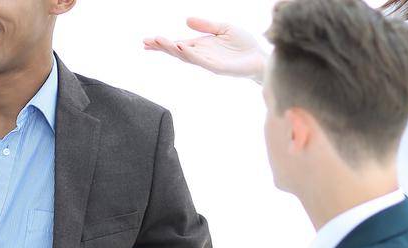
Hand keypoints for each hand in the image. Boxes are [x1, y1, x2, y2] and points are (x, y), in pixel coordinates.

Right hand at [142, 17, 267, 81]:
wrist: (260, 57)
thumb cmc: (244, 44)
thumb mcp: (223, 28)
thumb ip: (206, 25)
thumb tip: (187, 19)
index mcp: (200, 46)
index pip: (177, 44)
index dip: (162, 43)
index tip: (147, 40)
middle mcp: (201, 55)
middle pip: (176, 51)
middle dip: (162, 46)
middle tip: (146, 42)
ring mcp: (208, 62)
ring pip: (185, 56)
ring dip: (171, 49)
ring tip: (159, 41)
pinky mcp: (217, 68)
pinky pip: (201, 61)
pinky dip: (190, 54)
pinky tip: (181, 48)